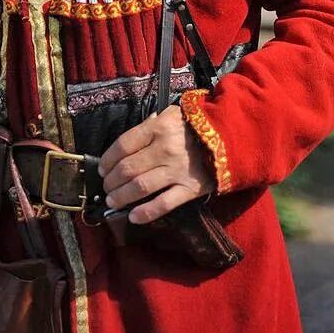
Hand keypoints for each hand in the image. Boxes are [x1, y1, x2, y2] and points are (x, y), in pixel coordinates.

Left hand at [98, 105, 214, 223]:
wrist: (231, 137)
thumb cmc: (196, 124)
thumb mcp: (171, 115)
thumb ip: (148, 126)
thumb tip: (126, 144)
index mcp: (158, 128)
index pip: (123, 145)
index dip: (107, 159)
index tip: (102, 168)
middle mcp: (165, 149)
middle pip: (127, 169)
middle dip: (111, 181)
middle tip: (106, 187)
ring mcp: (177, 170)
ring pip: (140, 187)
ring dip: (121, 197)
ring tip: (112, 201)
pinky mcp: (189, 189)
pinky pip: (163, 204)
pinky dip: (145, 213)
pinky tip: (132, 217)